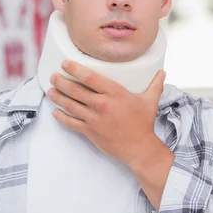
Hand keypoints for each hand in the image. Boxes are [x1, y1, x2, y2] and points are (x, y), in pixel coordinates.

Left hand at [47, 60, 167, 168]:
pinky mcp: (90, 131)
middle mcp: (102, 104)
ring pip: (71, 105)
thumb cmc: (144, 123)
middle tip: (53, 76)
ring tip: (50, 90)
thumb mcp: (150, 101)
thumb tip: (162, 72)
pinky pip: (71, 123)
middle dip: (62, 82)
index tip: (65, 63)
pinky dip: (61, 117)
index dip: (75, 69)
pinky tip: (54, 112)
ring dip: (58, 97)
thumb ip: (154, 85)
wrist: (139, 148)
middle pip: (76, 90)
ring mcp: (94, 119)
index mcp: (115, 93)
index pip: (90, 78)